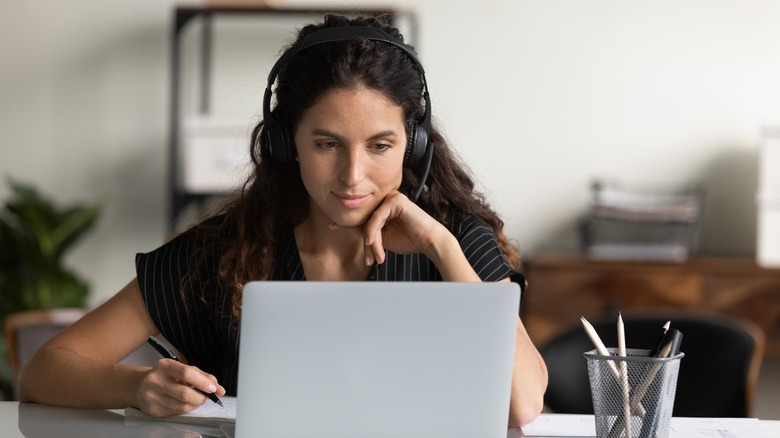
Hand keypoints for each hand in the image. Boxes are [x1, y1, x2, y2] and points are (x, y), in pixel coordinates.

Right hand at [135, 359, 225, 416]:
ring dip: (195, 404)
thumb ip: (201, 376)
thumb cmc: (166, 376)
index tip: (213, 388)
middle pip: (185, 393)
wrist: (140, 386)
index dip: (203, 382)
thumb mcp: (181, 369)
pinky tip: (184, 403)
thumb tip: (219, 388)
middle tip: (206, 396)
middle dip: (201, 397)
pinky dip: (185, 409)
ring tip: (196, 399)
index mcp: (165, 366)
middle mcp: (156, 380)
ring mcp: (152, 397)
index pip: (186, 373)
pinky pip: (176, 412)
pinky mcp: (153, 410)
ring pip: (182, 406)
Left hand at [331, 190, 450, 264]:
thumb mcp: (382, 238)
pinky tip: (373, 243)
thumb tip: (345, 226)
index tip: (331, 226)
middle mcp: (386, 199)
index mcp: (383, 207)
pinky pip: (376, 218)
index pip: (363, 216)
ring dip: (372, 242)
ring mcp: (391, 198)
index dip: (347, 223)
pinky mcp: (396, 200)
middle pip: (365, 220)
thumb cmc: (410, 240)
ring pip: (370, 221)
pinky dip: (373, 232)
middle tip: (370, 260)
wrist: (430, 242)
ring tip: (377, 256)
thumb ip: (366, 232)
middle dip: (366, 243)